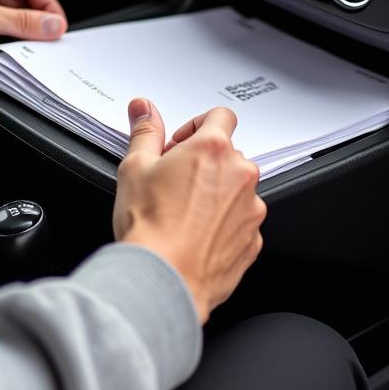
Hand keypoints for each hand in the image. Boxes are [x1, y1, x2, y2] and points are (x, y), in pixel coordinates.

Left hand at [0, 0, 66, 83]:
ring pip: (12, 25)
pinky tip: (11, 57)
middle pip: (24, 4)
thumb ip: (20, 22)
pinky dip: (8, 50)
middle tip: (49, 41)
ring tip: (30, 50)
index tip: (57, 26)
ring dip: (22, 38)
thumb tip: (51, 24)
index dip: (47, 4)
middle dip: (37, 23)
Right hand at [113, 99, 265, 323]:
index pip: (220, 116)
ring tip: (182, 215)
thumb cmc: (149, 227)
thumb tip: (143, 109)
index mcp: (213, 149)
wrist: (163, 280)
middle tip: (173, 182)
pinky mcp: (253, 241)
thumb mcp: (135, 168)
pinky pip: (240, 223)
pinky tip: (194, 236)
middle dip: (204, 164)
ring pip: (236, 190)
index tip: (181, 144)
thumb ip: (145, 132)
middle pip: (228, 155)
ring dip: (216, 195)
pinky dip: (223, 226)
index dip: (197, 126)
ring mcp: (251, 209)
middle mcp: (240, 175)